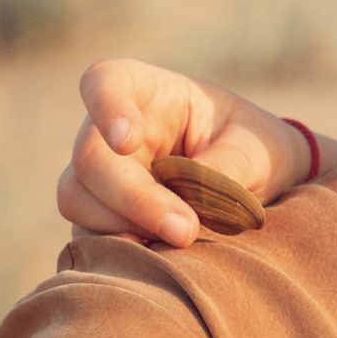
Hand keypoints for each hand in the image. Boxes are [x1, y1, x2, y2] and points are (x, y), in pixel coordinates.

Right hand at [57, 60, 324, 245]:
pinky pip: (86, 232)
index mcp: (152, 93)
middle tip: (185, 230)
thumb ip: (223, 169)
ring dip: (122, 226)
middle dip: (133, 198)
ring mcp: (101, 172)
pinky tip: (156, 256)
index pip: (106, 82)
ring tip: (181, 238)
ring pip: (77, 197)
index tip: (127, 141)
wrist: (259, 181)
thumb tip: (185, 205)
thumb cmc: (256, 148)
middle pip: (90, 157)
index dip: (106, 108)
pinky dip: (115, 248)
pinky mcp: (99, 212)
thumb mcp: (256, 150)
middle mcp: (112, 129)